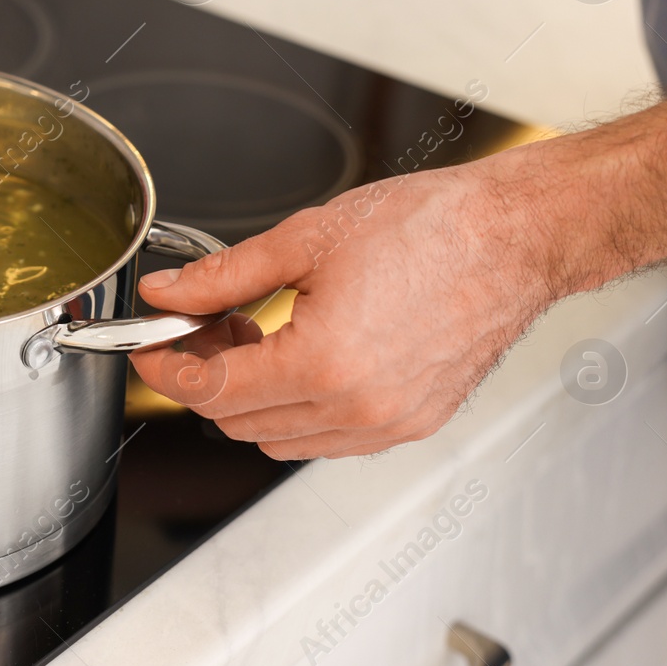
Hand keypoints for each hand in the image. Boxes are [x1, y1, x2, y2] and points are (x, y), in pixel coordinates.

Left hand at [131, 155, 562, 458]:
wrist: (516, 235)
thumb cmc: (432, 226)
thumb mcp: (306, 239)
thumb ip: (223, 275)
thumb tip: (168, 293)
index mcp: (324, 364)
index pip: (211, 392)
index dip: (166, 369)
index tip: (151, 345)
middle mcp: (358, 409)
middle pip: (238, 422)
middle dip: (205, 376)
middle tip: (200, 325)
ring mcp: (389, 424)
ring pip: (280, 438)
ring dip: (250, 396)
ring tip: (253, 334)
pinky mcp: (414, 423)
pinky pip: (328, 438)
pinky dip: (297, 408)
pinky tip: (298, 354)